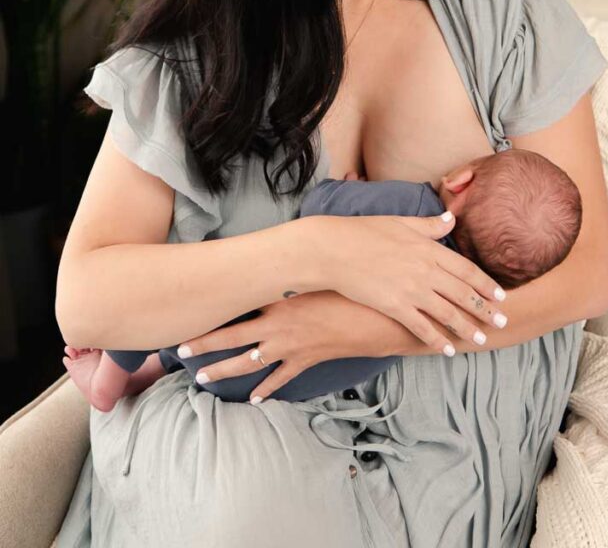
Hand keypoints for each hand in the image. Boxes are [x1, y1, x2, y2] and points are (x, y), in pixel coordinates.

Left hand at [175, 290, 386, 401]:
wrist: (373, 319)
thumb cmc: (346, 289)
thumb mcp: (315, 274)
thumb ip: (290, 271)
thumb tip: (269, 262)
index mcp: (277, 301)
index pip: (235, 307)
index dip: (210, 313)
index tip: (188, 314)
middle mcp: (277, 327)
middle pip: (232, 338)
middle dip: (205, 345)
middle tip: (181, 351)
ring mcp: (289, 347)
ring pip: (248, 363)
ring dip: (224, 370)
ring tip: (203, 378)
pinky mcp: (304, 360)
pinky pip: (281, 378)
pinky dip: (267, 389)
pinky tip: (254, 399)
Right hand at [312, 210, 507, 354]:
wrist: (334, 249)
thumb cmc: (364, 232)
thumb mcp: (400, 222)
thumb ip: (429, 225)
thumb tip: (452, 218)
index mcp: (429, 248)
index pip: (466, 269)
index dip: (486, 284)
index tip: (500, 296)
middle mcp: (425, 270)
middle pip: (464, 294)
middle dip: (485, 310)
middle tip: (502, 322)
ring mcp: (411, 290)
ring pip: (448, 313)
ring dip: (467, 328)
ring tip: (481, 340)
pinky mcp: (395, 306)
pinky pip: (422, 327)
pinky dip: (437, 339)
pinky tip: (447, 349)